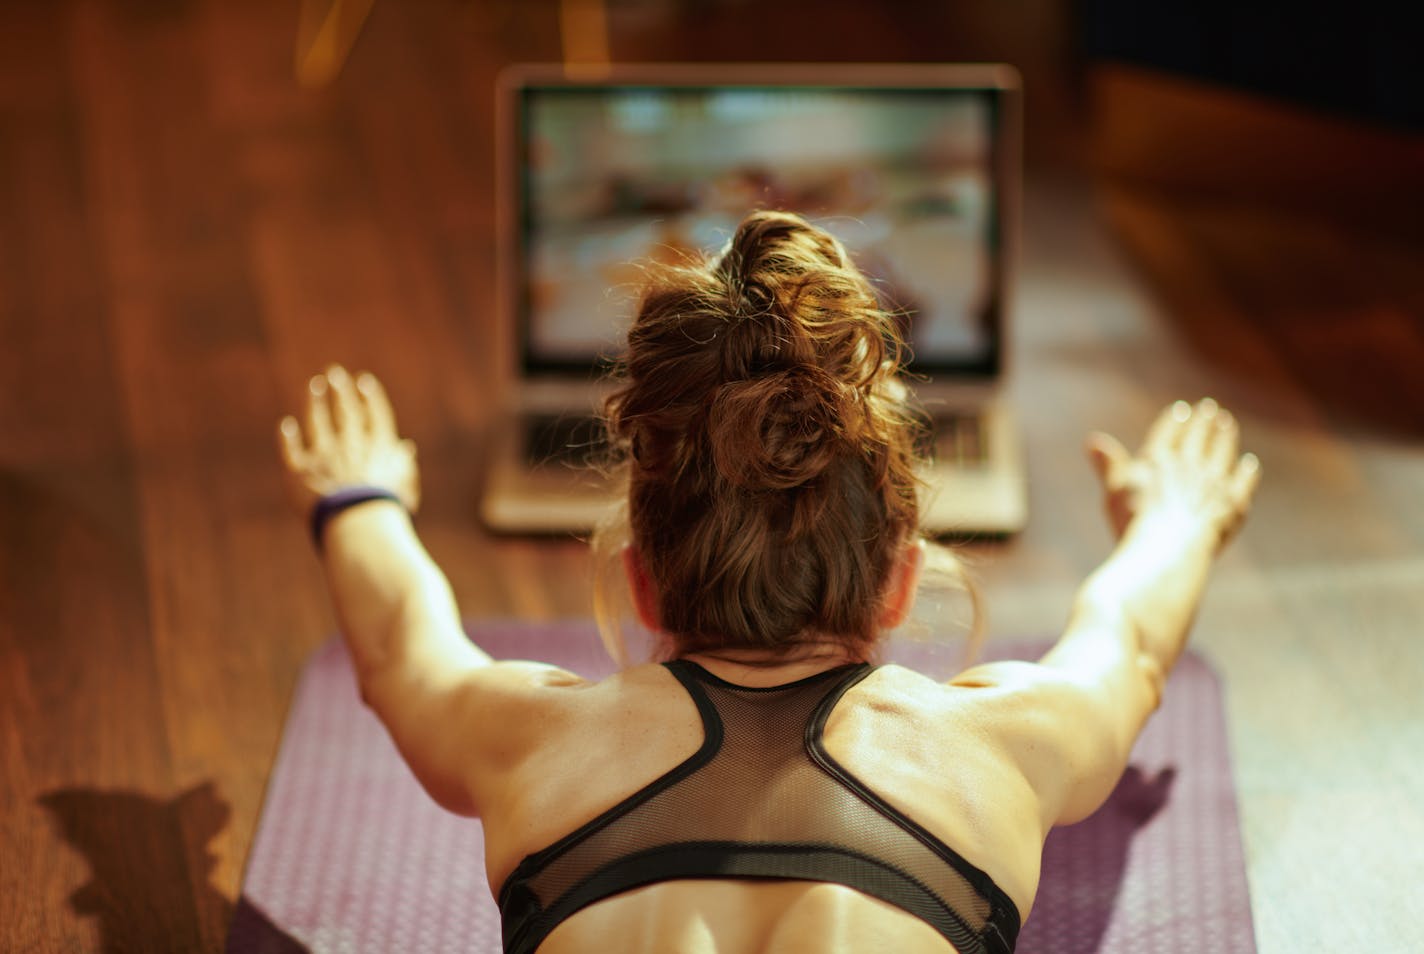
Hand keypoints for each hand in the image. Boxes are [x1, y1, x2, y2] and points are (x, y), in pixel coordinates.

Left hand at [277, 366, 420, 516]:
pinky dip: (288, 436)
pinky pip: (291, 449)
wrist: (358, 521)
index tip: (363, 380)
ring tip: (312, 384)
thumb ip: (403, 464)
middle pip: (344, 411)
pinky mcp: (300, 470)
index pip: (375, 415)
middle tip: (334, 371)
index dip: (370, 396)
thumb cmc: (386, 508)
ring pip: (317, 421)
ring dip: (313, 401)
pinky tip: (286, 425)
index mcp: (377, 447)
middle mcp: (350, 444)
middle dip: (340, 390)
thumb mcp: (405, 485)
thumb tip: (406, 447)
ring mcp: (324, 455)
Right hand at [1085, 398, 1259, 548]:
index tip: (1181, 409)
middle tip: (1210, 407)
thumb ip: (1109, 464)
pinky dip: (1246, 472)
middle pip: (1198, 438)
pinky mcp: (1233, 504)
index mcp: (1159, 459)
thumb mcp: (1114, 490)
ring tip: (1227, 423)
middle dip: (1203, 421)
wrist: (1168, 548)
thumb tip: (1092, 440)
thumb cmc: (1133, 522)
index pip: (1169, 433)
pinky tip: (1249, 464)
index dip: (1175, 421)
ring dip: (1225, 436)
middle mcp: (1189, 465)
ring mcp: (1214, 483)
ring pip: (1222, 452)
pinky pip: (1243, 482)